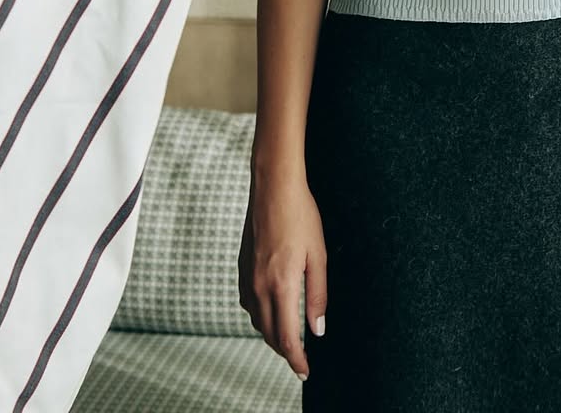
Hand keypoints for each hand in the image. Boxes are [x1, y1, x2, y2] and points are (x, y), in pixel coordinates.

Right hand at [239, 173, 326, 380]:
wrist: (273, 188)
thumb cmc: (300, 216)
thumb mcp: (318, 256)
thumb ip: (318, 295)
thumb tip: (318, 329)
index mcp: (282, 286)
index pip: (287, 338)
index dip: (296, 360)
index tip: (305, 370)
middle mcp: (260, 287)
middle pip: (270, 334)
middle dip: (285, 351)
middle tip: (301, 359)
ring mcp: (247, 278)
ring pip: (257, 321)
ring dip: (272, 334)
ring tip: (290, 337)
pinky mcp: (242, 269)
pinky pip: (249, 304)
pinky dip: (261, 315)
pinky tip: (273, 309)